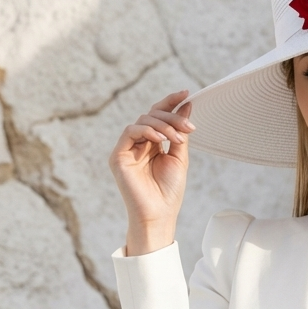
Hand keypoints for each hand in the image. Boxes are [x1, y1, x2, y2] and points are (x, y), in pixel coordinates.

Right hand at [108, 90, 194, 254]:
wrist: (158, 214)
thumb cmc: (169, 191)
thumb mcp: (180, 157)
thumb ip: (180, 132)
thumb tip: (187, 106)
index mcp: (153, 144)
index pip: (159, 116)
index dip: (171, 102)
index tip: (187, 94)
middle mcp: (139, 144)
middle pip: (152, 115)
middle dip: (172, 117)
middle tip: (189, 127)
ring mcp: (127, 149)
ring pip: (143, 120)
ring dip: (164, 125)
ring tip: (178, 138)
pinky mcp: (118, 156)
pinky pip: (131, 131)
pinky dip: (148, 131)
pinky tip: (162, 140)